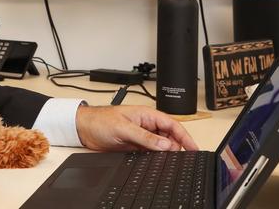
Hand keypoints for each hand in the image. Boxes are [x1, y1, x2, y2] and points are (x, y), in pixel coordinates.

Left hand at [75, 104, 198, 151]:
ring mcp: (141, 137)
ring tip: (171, 162)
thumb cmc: (100, 120)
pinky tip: (158, 164)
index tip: (194, 148)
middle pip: (170, 137)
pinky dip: (156, 158)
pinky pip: (151, 153)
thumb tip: (166, 144)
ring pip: (161, 146)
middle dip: (178, 147)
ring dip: (166, 154)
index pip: (172, 124)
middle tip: (183, 159)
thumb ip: (145, 137)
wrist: (84, 129)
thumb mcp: (124, 128)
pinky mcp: (135, 147)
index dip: (185, 136)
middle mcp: (146, 125)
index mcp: (146, 115)